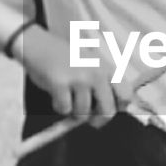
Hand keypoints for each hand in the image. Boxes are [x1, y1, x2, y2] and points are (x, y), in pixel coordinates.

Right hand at [17, 28, 136, 127]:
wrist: (39, 44)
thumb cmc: (66, 59)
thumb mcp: (92, 65)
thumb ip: (104, 84)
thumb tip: (112, 111)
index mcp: (107, 69)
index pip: (127, 95)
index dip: (120, 108)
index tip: (109, 110)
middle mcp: (96, 73)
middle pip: (107, 111)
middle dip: (97, 121)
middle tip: (91, 121)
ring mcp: (78, 78)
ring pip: (83, 113)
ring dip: (74, 112)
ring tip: (68, 99)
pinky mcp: (60, 83)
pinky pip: (64, 109)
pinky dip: (59, 107)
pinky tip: (56, 96)